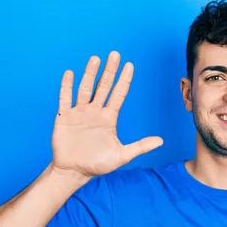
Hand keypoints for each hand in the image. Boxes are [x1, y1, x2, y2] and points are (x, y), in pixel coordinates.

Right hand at [51, 51, 162, 179]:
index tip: (130, 65)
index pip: (118, 94)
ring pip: (85, 88)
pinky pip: (65, 98)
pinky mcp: (64, 117)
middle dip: (110, 71)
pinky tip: (70, 73)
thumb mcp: (122, 155)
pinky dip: (67, 86)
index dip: (124, 80)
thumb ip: (140, 146)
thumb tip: (161, 141)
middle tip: (115, 54)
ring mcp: (79, 113)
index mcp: (109, 118)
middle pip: (103, 86)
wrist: (74, 171)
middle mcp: (95, 112)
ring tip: (96, 59)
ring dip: (90, 74)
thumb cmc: (97, 164)